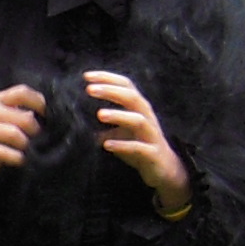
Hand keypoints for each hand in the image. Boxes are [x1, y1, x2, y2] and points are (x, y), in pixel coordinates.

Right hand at [0, 84, 45, 220]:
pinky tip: (20, 159)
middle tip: (38, 138)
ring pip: (15, 134)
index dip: (39, 103)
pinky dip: (16, 157)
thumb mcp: (14, 120)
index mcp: (0, 99)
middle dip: (36, 130)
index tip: (48, 115)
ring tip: (29, 149)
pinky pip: (4, 152)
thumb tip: (52, 112)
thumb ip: (29, 111)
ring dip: (27, 145)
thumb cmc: (3, 136)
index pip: (22, 92)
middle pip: (24, 117)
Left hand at [82, 71, 192, 211]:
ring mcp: (151, 135)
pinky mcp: (152, 153)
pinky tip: (107, 144)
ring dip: (118, 116)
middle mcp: (147, 117)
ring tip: (99, 114)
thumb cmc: (139, 145)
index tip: (86, 76)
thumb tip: (79, 119)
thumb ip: (105, 122)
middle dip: (110, 91)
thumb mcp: (120, 131)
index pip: (125, 85)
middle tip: (89, 89)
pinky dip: (122, 145)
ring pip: (138, 120)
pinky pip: (138, 147)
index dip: (107, 78)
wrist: (164, 169)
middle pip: (132, 97)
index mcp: (139, 107)